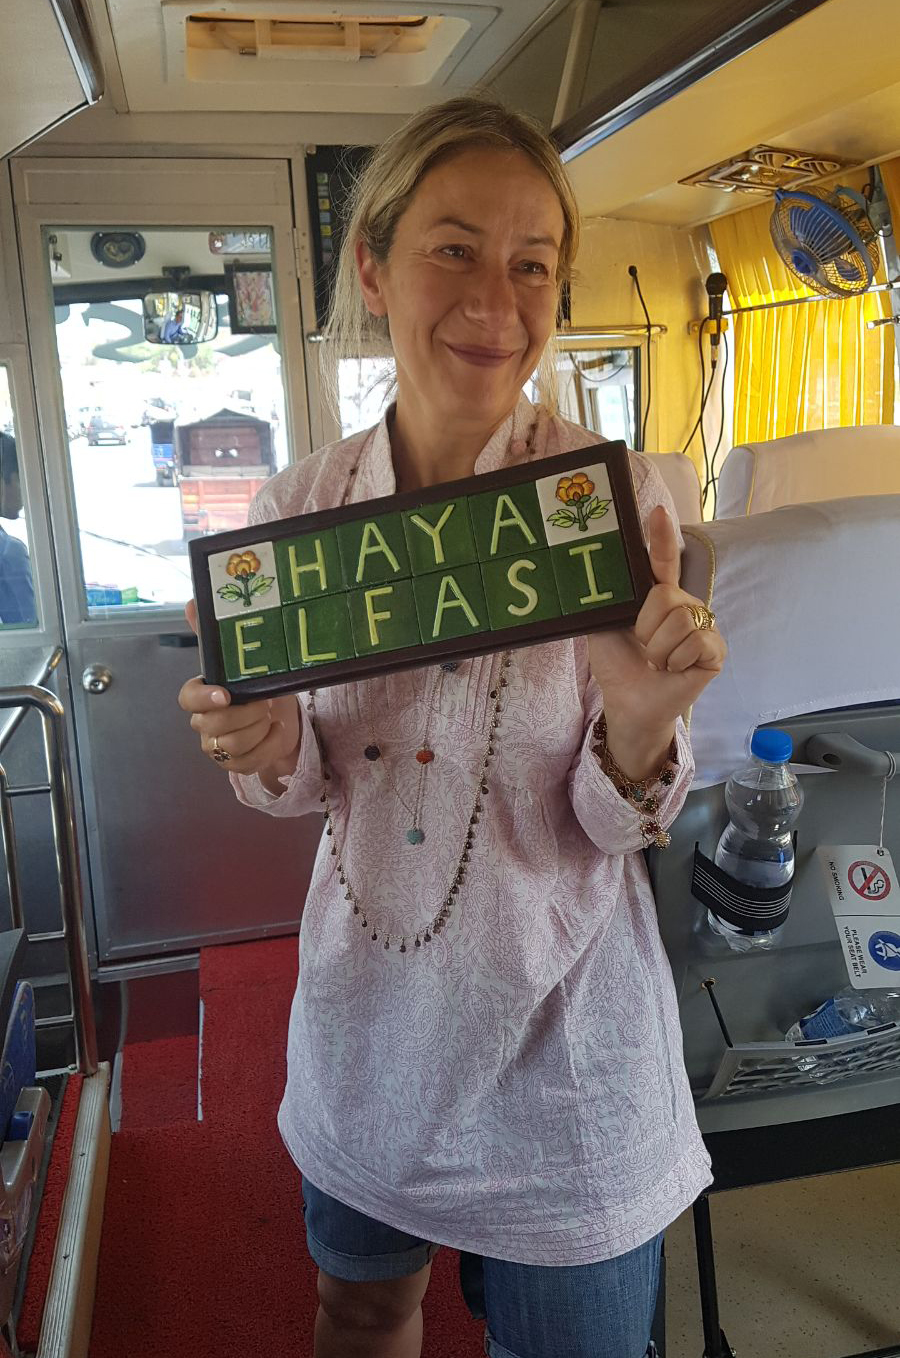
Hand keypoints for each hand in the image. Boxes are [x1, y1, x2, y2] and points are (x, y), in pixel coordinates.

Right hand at [178, 599, 301, 781]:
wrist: (281, 714)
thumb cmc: (257, 685)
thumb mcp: (242, 659)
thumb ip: (216, 634)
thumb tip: (192, 602)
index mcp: (202, 694)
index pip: (188, 698)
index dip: (203, 698)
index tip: (225, 695)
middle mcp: (204, 722)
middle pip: (213, 725)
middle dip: (245, 714)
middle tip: (265, 702)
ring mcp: (218, 745)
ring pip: (232, 745)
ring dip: (259, 729)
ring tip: (272, 715)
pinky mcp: (235, 764)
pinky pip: (248, 763)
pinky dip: (269, 747)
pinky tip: (278, 730)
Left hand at [586, 505, 726, 762]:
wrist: (629, 702)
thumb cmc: (618, 665)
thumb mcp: (605, 627)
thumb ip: (610, 599)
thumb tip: (593, 574)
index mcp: (657, 595)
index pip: (664, 560)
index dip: (661, 536)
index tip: (657, 511)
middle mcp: (684, 604)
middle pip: (666, 594)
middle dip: (645, 626)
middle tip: (643, 647)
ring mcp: (703, 625)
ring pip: (679, 619)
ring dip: (658, 648)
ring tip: (657, 661)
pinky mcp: (715, 649)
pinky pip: (696, 641)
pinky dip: (676, 660)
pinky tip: (674, 669)